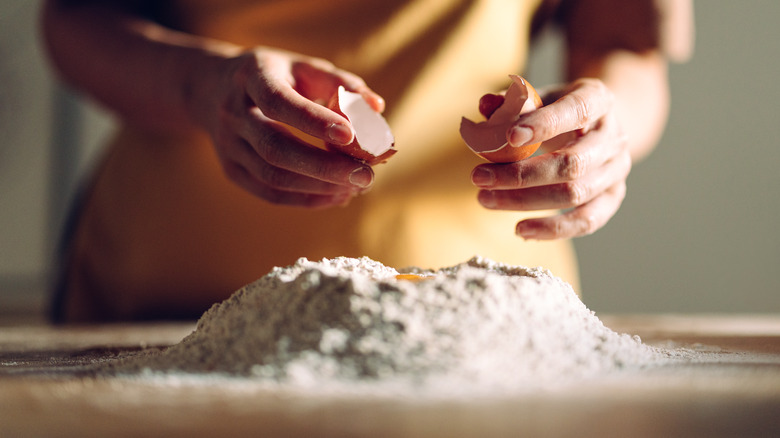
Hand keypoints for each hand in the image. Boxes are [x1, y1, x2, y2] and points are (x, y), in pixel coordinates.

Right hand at [200, 47, 384, 207]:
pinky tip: (336, 196)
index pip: (279, 103)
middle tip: (366, 175)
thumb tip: (377, 107)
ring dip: (319, 187)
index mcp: (252, 77)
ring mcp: (228, 145)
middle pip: (275, 148)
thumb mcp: (304, 67)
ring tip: (356, 187)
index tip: (350, 135)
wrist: (212, 89)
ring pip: (272, 175)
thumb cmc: (276, 77)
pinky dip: (306, 199)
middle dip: (324, 166)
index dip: (314, 121)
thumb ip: (341, 84)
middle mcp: (233, 113)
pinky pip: (269, 193)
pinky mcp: (232, 170)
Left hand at [470, 78, 631, 238]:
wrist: (596, 126)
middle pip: (572, 162)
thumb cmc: (559, 109)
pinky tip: (520, 230)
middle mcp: (613, 135)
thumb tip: (485, 105)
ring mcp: (617, 169)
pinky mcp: (612, 197)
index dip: (544, 125)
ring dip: (524, 201)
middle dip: (521, 174)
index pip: (576, 111)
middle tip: (479, 177)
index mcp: (598, 98)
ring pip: (575, 194)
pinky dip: (552, 229)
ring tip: (485, 199)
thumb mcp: (539, 96)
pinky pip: (586, 221)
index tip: (508, 136)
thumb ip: (511, 101)